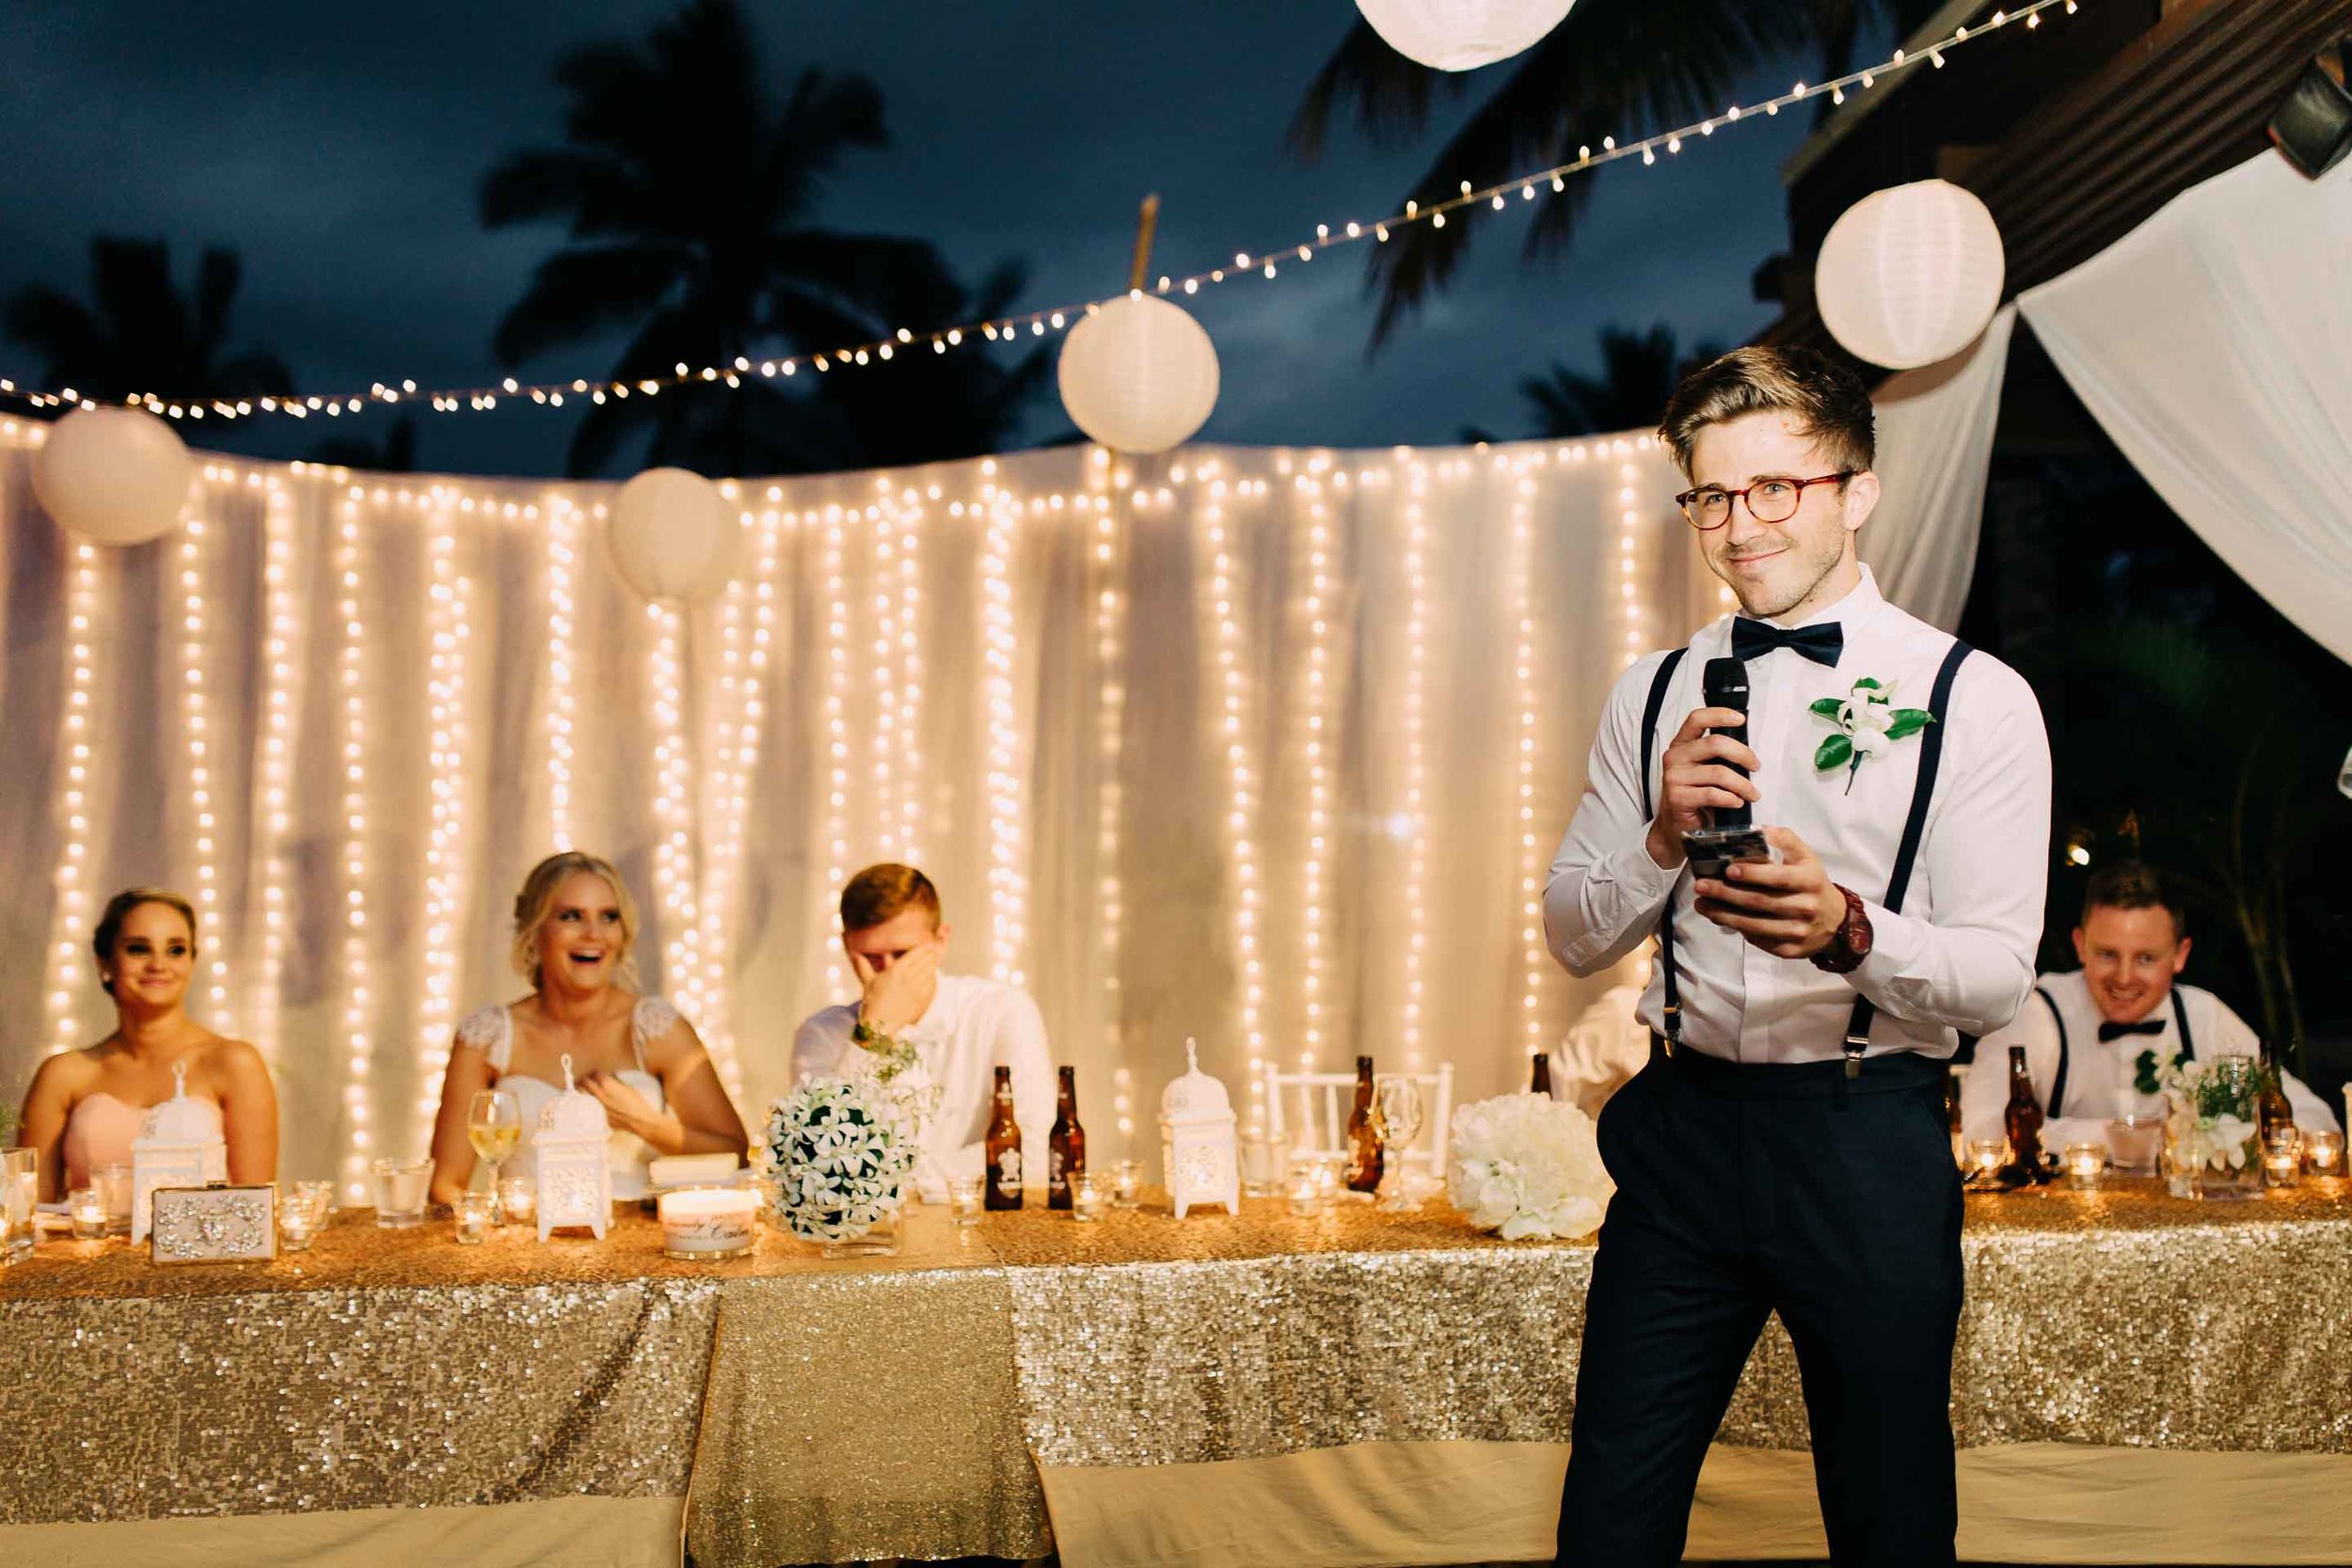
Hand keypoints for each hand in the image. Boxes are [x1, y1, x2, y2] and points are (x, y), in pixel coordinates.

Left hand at [581, 1069, 661, 1135]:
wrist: (639, 1120)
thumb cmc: (637, 1102)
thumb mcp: (627, 1087)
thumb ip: (616, 1082)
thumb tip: (609, 1079)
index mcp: (608, 1084)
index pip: (595, 1074)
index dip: (595, 1073)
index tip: (596, 1074)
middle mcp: (599, 1094)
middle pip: (584, 1083)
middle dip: (584, 1080)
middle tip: (585, 1080)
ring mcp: (597, 1106)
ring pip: (582, 1096)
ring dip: (582, 1092)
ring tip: (583, 1091)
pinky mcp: (597, 1115)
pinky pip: (588, 1108)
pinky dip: (588, 1105)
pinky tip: (590, 1105)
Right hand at [850, 939, 940, 1034]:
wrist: (879, 1026)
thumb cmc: (872, 1003)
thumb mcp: (867, 982)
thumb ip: (862, 966)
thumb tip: (853, 953)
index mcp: (895, 971)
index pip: (914, 955)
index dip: (923, 948)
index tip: (928, 944)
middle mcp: (907, 978)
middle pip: (924, 961)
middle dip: (930, 954)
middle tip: (933, 950)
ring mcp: (916, 989)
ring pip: (929, 972)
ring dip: (933, 965)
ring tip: (934, 960)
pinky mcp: (921, 1000)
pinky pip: (931, 985)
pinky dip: (933, 978)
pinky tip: (933, 975)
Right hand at [1644, 706, 1762, 867]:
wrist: (1676, 828)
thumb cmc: (1695, 797)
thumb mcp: (1703, 770)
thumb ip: (1717, 756)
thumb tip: (1747, 750)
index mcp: (1682, 745)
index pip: (1697, 719)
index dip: (1720, 715)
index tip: (1740, 719)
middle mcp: (1675, 757)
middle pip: (1715, 743)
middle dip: (1743, 754)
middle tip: (1755, 766)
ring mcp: (1674, 778)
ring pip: (1719, 772)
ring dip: (1743, 784)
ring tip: (1752, 794)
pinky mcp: (1678, 798)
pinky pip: (1712, 794)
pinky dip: (1731, 799)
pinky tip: (1737, 803)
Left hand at [1690, 827, 1846, 958]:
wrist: (1835, 921)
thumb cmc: (1812, 882)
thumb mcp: (1806, 857)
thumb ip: (1785, 840)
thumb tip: (1758, 830)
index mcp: (1809, 880)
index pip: (1778, 877)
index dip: (1752, 874)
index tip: (1728, 869)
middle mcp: (1805, 907)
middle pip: (1759, 902)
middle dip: (1725, 893)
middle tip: (1701, 886)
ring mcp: (1798, 931)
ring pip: (1754, 924)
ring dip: (1723, 914)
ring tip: (1702, 904)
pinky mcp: (1790, 949)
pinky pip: (1758, 939)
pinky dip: (1737, 929)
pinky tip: (1720, 918)